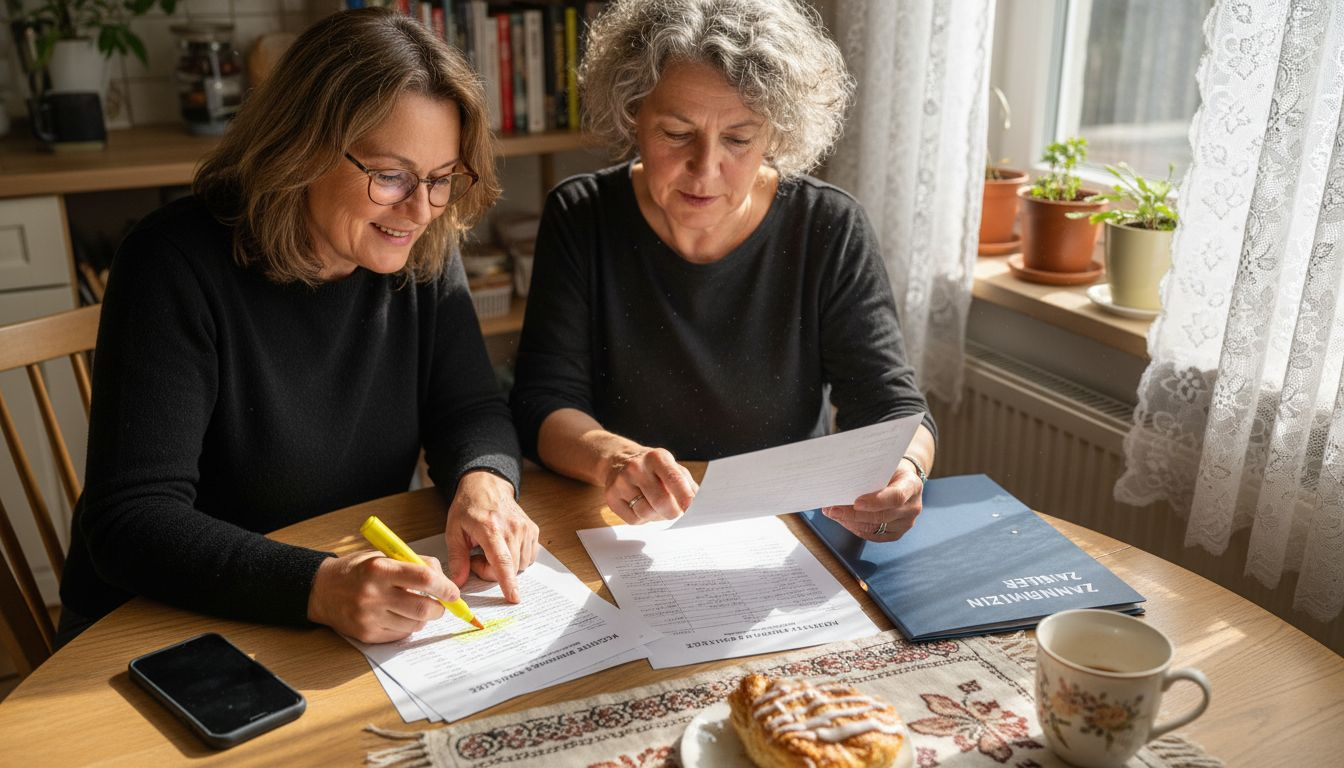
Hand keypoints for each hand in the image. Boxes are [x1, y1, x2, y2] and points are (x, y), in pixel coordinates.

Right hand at [307, 551, 455, 642]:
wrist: (322, 590)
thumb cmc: (357, 570)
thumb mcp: (384, 557)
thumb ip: (415, 564)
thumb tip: (444, 579)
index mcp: (380, 569)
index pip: (424, 579)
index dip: (445, 587)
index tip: (453, 593)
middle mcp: (373, 594)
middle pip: (422, 608)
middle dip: (439, 609)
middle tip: (441, 605)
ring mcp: (369, 617)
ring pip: (414, 625)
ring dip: (423, 619)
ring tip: (417, 608)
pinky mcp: (367, 634)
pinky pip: (400, 635)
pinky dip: (407, 627)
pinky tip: (399, 616)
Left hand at [444, 470, 538, 602]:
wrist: (487, 485)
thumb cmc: (469, 507)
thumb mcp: (453, 530)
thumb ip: (457, 558)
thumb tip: (459, 582)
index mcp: (490, 528)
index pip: (502, 560)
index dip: (508, 581)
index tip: (513, 597)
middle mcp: (512, 528)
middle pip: (511, 568)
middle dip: (492, 572)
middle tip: (477, 558)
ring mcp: (525, 529)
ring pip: (520, 565)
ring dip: (505, 566)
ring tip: (490, 550)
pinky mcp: (533, 530)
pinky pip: (528, 557)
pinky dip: (516, 559)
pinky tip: (504, 548)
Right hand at [604, 447, 697, 523]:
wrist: (618, 459)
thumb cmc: (651, 467)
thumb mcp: (670, 466)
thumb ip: (686, 484)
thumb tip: (697, 506)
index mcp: (657, 457)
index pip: (674, 479)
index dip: (685, 497)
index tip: (690, 508)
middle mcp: (637, 467)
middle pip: (661, 501)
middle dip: (673, 513)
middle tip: (675, 513)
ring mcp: (621, 482)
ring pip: (646, 513)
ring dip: (656, 516)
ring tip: (656, 507)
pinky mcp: (611, 496)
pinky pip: (633, 520)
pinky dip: (642, 519)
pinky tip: (641, 507)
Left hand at [822, 460, 923, 541]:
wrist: (904, 480)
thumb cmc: (890, 470)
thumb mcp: (884, 465)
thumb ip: (870, 474)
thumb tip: (842, 484)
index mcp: (912, 485)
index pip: (896, 497)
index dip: (876, 501)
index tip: (856, 502)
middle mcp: (912, 507)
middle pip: (882, 516)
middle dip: (853, 514)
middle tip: (832, 509)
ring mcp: (906, 523)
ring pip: (875, 528)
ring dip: (850, 522)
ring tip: (833, 513)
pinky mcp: (897, 534)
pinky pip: (874, 536)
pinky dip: (856, 528)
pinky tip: (843, 520)